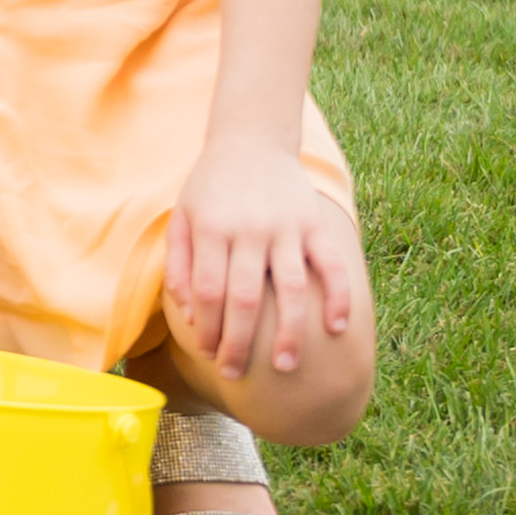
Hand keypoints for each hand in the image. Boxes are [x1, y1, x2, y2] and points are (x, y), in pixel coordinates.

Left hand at [166, 138, 357, 380]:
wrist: (251, 141)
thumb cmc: (211, 188)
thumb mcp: (182, 217)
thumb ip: (179, 264)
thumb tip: (189, 314)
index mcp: (212, 230)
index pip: (207, 292)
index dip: (207, 328)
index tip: (207, 354)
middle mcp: (249, 231)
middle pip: (245, 299)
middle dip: (240, 343)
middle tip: (236, 373)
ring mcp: (286, 228)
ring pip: (290, 289)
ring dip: (289, 332)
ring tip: (286, 367)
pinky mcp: (315, 225)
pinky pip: (331, 265)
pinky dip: (336, 297)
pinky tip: (336, 328)